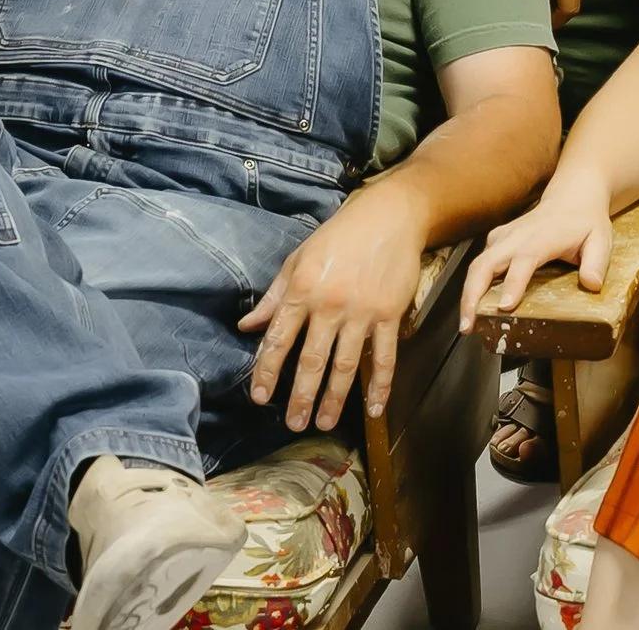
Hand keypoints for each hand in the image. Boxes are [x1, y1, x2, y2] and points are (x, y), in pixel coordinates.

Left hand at [241, 189, 428, 429]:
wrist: (389, 216)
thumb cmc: (339, 236)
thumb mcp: (299, 259)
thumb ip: (274, 296)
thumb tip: (248, 326)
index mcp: (302, 290)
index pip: (278, 339)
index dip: (267, 371)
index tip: (260, 397)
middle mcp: (330, 305)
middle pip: (311, 360)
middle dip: (300, 396)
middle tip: (293, 423)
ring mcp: (362, 312)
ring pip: (346, 365)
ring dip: (334, 398)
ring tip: (324, 423)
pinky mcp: (390, 314)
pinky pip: (384, 356)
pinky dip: (380, 385)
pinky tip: (374, 408)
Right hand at [459, 170, 613, 332]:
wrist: (572, 196)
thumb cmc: (586, 222)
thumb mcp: (600, 240)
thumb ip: (596, 263)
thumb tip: (592, 284)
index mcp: (541, 239)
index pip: (523, 262)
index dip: (513, 284)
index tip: (504, 307)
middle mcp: (517, 237)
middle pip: (485, 264)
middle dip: (472, 295)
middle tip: (468, 327)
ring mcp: (505, 237)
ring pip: (477, 264)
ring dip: (468, 294)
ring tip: (466, 324)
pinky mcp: (498, 239)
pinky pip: (480, 261)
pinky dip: (473, 284)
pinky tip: (474, 305)